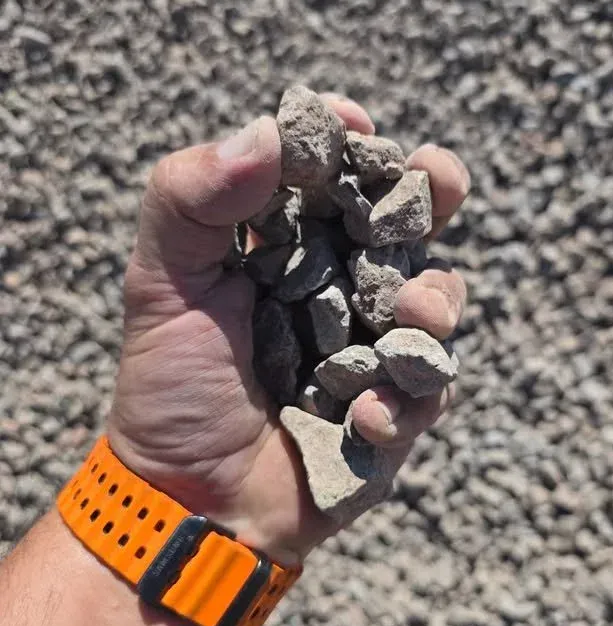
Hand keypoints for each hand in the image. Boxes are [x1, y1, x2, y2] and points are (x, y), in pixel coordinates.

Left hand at [107, 95, 468, 563]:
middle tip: (439, 179)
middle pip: (405, 225)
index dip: (349, 145)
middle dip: (431, 195)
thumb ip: (190, 200)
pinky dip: (401, 400)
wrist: (187, 499)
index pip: (332, 179)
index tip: (352, 125)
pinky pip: (427, 392)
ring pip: (437, 302)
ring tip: (414, 312)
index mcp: (289, 248)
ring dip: (436, 300)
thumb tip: (265, 132)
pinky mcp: (395, 411)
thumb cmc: (172, 387)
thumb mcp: (161, 285)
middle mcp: (341, 287)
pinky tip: (361, 418)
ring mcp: (374, 348)